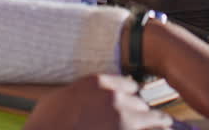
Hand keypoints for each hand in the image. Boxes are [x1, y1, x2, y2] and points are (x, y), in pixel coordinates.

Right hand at [23, 74, 172, 128]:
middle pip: (140, 102)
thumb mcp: (56, 99)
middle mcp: (115, 98)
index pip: (127, 85)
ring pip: (155, 118)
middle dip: (139, 113)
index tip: (129, 103)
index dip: (128, 96)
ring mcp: (125, 120)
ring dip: (155, 124)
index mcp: (97, 83)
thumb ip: (78, 94)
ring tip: (164, 127)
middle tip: (138, 121)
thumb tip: (80, 99)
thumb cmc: (44, 124)